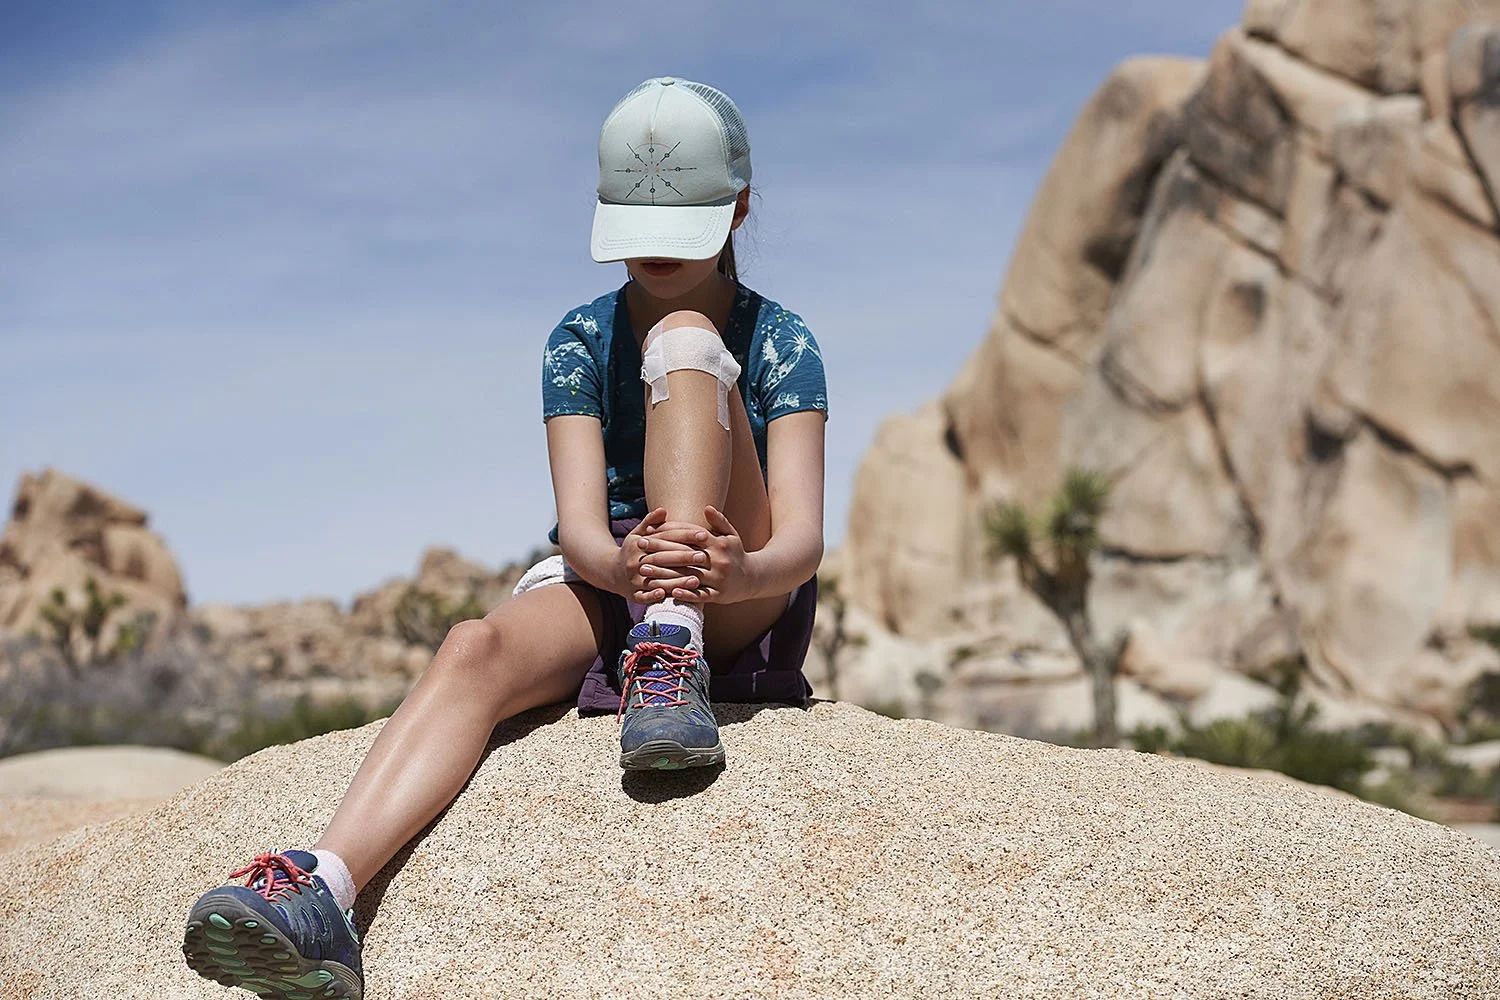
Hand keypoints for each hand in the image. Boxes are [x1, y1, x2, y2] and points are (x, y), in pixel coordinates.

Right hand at [618, 508, 701, 603]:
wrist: (611, 572)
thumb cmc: (632, 551)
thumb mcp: (637, 534)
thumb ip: (650, 522)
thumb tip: (663, 510)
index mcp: (639, 544)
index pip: (665, 538)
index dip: (686, 535)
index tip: (704, 534)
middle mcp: (636, 562)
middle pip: (663, 559)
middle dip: (685, 557)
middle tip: (704, 557)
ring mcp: (634, 579)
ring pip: (658, 580)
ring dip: (678, 581)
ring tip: (697, 580)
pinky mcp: (634, 595)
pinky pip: (645, 597)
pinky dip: (655, 597)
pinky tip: (669, 595)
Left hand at [641, 506, 755, 604]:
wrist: (754, 577)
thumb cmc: (737, 553)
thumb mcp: (731, 535)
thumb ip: (719, 521)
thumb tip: (706, 507)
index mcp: (718, 544)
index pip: (688, 537)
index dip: (667, 534)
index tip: (648, 532)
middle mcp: (718, 561)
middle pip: (684, 556)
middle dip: (660, 554)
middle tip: (640, 552)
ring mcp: (718, 579)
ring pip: (688, 577)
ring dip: (665, 575)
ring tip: (646, 572)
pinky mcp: (719, 595)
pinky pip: (700, 596)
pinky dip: (686, 594)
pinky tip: (670, 593)